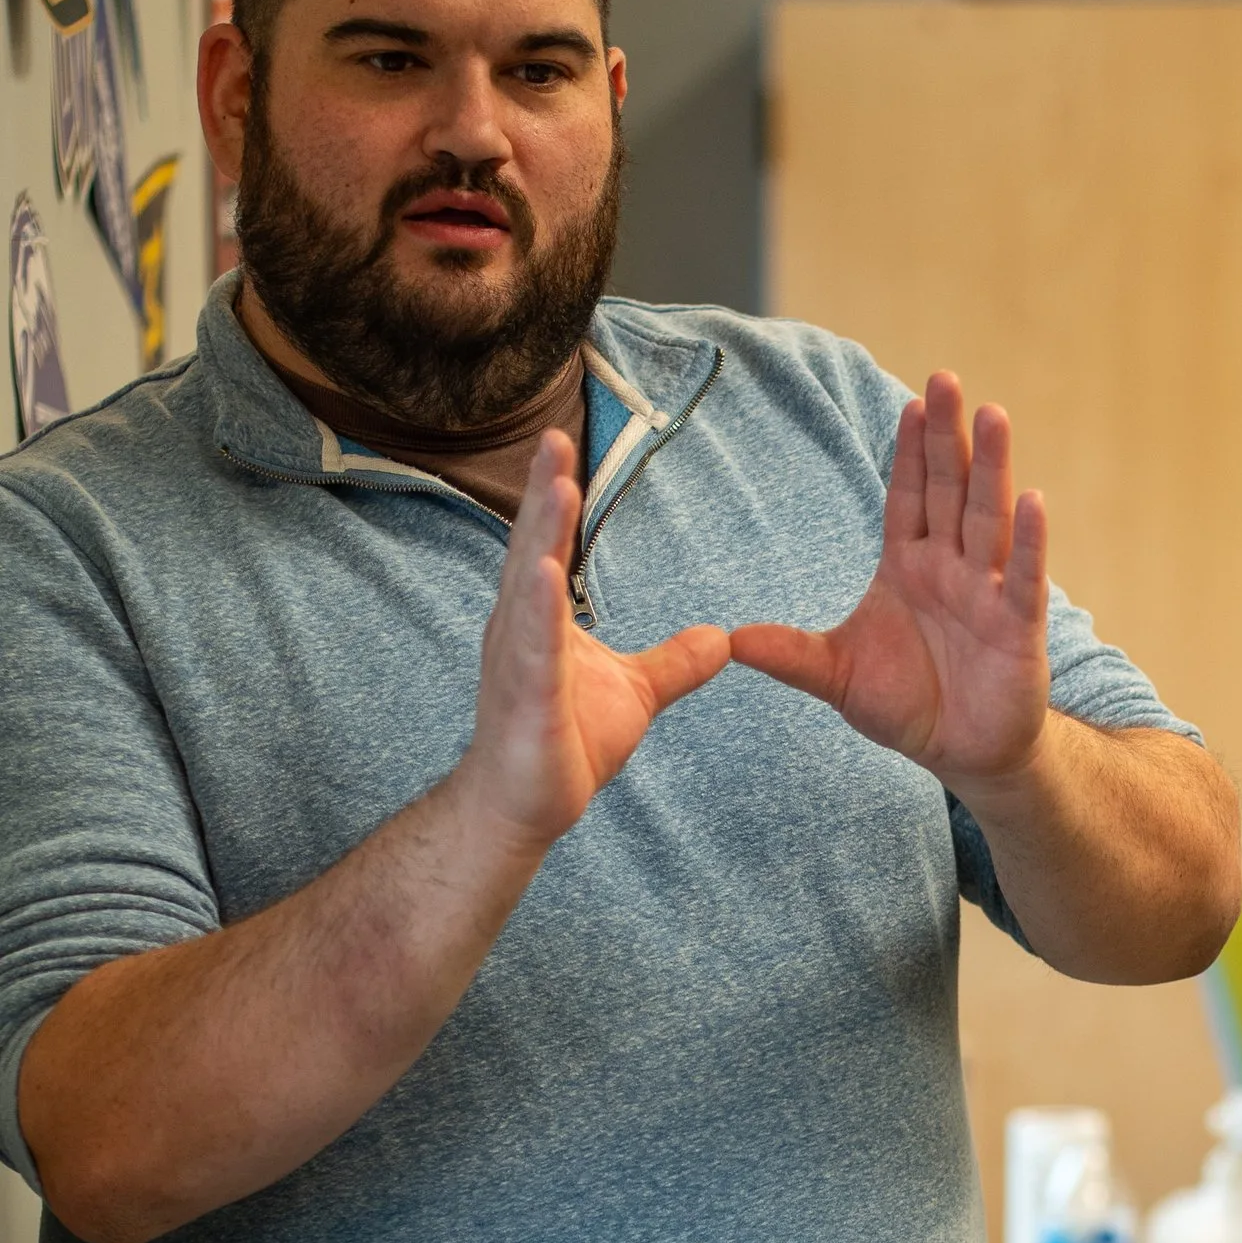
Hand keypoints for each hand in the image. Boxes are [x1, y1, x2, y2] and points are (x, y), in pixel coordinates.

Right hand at [454, 432, 728, 853]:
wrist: (524, 805)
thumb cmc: (566, 744)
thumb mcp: (635, 693)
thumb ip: (674, 662)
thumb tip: (720, 637)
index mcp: (541, 617)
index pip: (549, 542)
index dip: (555, 494)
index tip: (564, 443)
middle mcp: (520, 628)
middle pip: (533, 547)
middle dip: (542, 492)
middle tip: (554, 436)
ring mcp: (519, 662)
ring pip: (528, 588)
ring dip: (542, 536)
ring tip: (555, 486)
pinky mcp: (527, 701)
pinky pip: (533, 650)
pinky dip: (538, 611)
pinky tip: (543, 576)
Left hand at [729, 371, 1049, 793]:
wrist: (961, 754)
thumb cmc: (907, 705)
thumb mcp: (837, 677)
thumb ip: (790, 655)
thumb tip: (730, 640)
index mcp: (908, 566)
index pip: (908, 496)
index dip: (908, 452)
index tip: (911, 404)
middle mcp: (951, 568)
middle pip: (948, 490)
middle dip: (947, 437)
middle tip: (947, 379)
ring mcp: (987, 593)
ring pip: (987, 519)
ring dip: (991, 468)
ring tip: (993, 416)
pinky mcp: (1018, 629)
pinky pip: (1023, 578)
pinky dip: (1029, 542)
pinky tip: (1033, 501)